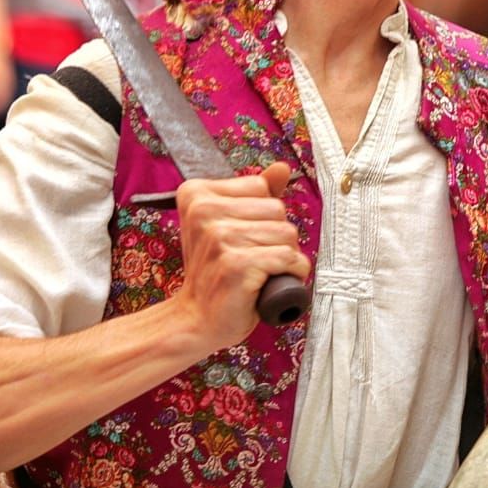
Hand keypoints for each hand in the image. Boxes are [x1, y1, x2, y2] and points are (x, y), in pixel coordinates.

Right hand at [172, 162, 310, 351]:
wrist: (196, 319)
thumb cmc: (215, 271)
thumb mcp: (228, 224)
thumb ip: (255, 194)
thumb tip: (281, 168)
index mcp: (196, 193)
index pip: (260, 186)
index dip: (262, 215)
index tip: (239, 237)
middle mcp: (203, 210)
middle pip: (277, 208)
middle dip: (276, 236)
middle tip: (249, 259)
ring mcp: (218, 237)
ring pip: (287, 233)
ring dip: (284, 257)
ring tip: (258, 272)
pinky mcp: (236, 264)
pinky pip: (288, 258)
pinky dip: (292, 273)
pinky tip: (270, 283)